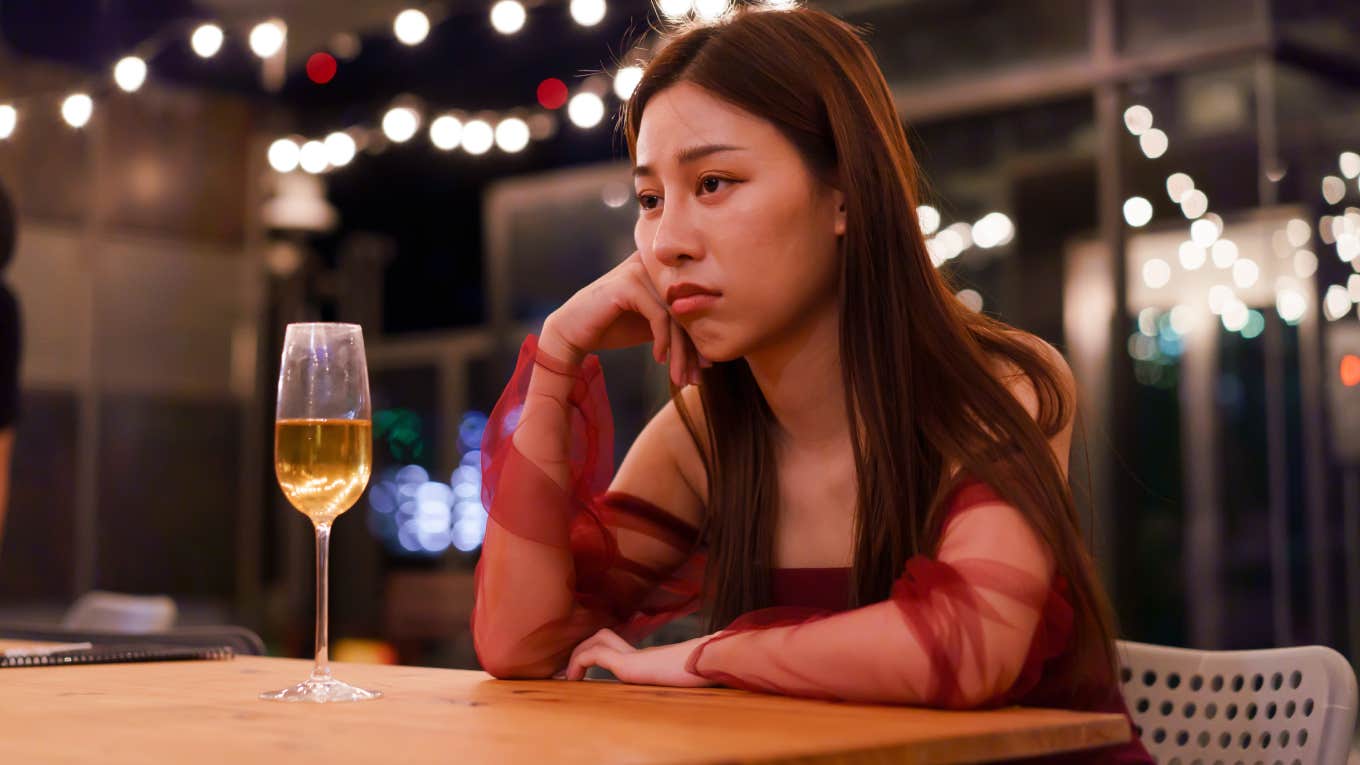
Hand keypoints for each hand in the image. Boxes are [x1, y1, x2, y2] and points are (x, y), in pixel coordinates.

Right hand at [541, 252, 708, 387]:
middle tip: (695, 379)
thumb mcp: (652, 328)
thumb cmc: (613, 328)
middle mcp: (653, 265)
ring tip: (679, 378)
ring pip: (675, 315)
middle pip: (687, 309)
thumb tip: (710, 357)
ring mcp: (640, 270)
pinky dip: (663, 340)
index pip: (692, 303)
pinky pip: (659, 315)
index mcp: (662, 270)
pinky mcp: (629, 283)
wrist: (572, 332)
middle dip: (692, 349)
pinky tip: (659, 358)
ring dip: (680, 352)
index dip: (699, 338)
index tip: (702, 369)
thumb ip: (677, 330)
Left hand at [562, 628, 714, 687]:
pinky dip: (579, 662)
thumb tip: (691, 683)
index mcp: (650, 659)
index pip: (618, 646)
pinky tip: (574, 678)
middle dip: (583, 648)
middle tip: (569, 670)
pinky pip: (595, 654)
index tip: (583, 671)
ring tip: (568, 676)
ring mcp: (634, 656)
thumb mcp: (689, 680)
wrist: (712, 665)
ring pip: (598, 640)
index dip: (598, 651)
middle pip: (604, 636)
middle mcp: (640, 653)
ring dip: (578, 654)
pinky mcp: (630, 663)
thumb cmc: (706, 674)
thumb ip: (683, 678)